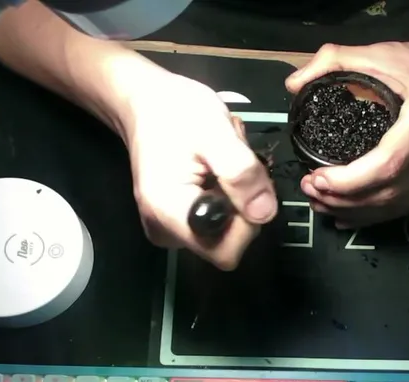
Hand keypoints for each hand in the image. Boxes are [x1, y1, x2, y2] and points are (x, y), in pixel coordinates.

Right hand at [120, 68, 276, 269]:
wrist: (144, 102)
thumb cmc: (174, 111)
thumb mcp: (215, 132)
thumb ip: (241, 173)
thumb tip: (264, 213)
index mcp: (169, 214)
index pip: (224, 252)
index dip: (246, 223)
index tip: (243, 182)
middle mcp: (166, 231)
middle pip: (226, 242)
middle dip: (241, 202)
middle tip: (231, 160)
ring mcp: (170, 228)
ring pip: (226, 229)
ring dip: (235, 194)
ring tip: (219, 158)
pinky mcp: (178, 221)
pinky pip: (217, 219)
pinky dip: (225, 194)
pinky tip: (215, 167)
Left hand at [285, 37, 408, 227]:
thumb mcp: (385, 51)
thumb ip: (336, 60)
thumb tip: (294, 85)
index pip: (387, 165)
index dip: (348, 181)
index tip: (317, 177)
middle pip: (390, 193)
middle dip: (344, 200)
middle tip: (311, 191)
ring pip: (398, 208)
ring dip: (356, 212)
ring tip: (323, 203)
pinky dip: (377, 216)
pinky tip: (350, 214)